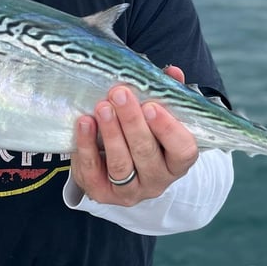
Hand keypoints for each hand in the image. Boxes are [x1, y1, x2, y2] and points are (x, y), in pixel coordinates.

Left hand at [70, 66, 198, 205]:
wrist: (115, 170)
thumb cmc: (144, 137)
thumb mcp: (158, 118)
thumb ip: (167, 96)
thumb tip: (172, 72)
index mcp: (177, 162)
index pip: (183, 150)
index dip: (168, 129)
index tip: (151, 106)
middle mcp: (157, 180)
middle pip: (146, 153)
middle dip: (131, 122)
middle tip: (119, 94)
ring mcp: (130, 191)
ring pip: (121, 164)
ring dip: (111, 133)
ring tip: (102, 107)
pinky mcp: (102, 193)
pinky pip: (93, 171)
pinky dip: (86, 146)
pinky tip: (84, 123)